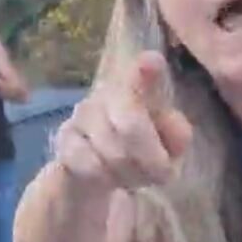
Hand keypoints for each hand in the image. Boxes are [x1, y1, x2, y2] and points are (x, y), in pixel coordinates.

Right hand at [52, 52, 192, 194]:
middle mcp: (108, 92)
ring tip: (132, 177)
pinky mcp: (64, 139)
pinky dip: (106, 179)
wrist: (97, 173)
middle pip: (131, 124)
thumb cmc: (141, 152)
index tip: (152, 62)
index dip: (148, 69)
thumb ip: (177, 135)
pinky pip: (91, 165)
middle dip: (150, 158)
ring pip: (113, 151)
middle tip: (159, 175)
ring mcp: (82, 114)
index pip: (143, 71)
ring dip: (130, 174)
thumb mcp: (169, 147)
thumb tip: (172, 126)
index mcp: (139, 87)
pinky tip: (108, 178)